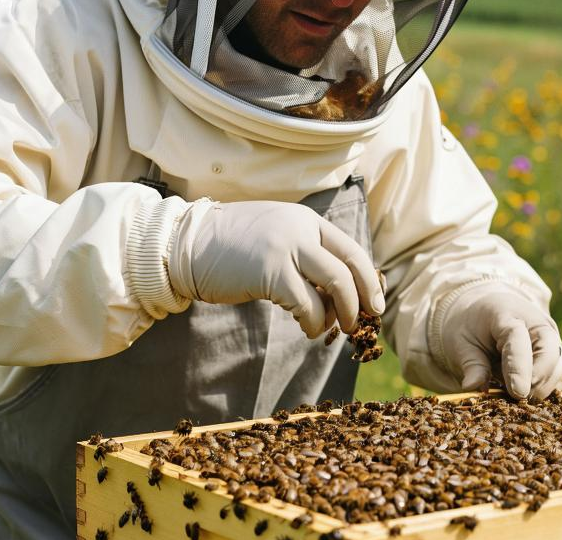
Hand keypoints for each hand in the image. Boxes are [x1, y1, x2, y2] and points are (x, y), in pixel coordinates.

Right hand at [168, 201, 383, 337]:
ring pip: (336, 286)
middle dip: (362, 300)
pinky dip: (313, 323)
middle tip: (361, 323)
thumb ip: (305, 254)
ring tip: (328, 328)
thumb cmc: (230, 249)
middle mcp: (301, 229)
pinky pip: (308, 305)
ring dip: (339, 315)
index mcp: (306, 220)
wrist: (185, 245)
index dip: (369, 280)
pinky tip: (306, 328)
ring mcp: (286, 248)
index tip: (376, 304)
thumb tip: (339, 291)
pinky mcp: (270, 272)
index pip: (352, 250)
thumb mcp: (275, 238)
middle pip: (350, 268)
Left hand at [438, 284, 561, 399]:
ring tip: (513, 393)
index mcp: (507, 314)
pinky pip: (558, 376)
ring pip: (559, 368)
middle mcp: (536, 323)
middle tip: (516, 399)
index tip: (519, 393)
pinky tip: (524, 394)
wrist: (484, 315)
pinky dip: (545, 390)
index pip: (519, 340)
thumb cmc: (471, 329)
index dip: (520, 368)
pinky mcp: (556, 354)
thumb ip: (471, 365)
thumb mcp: (461, 343)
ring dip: (541, 388)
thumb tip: (472, 388)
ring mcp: (550, 338)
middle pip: (550, 353)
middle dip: (537, 382)